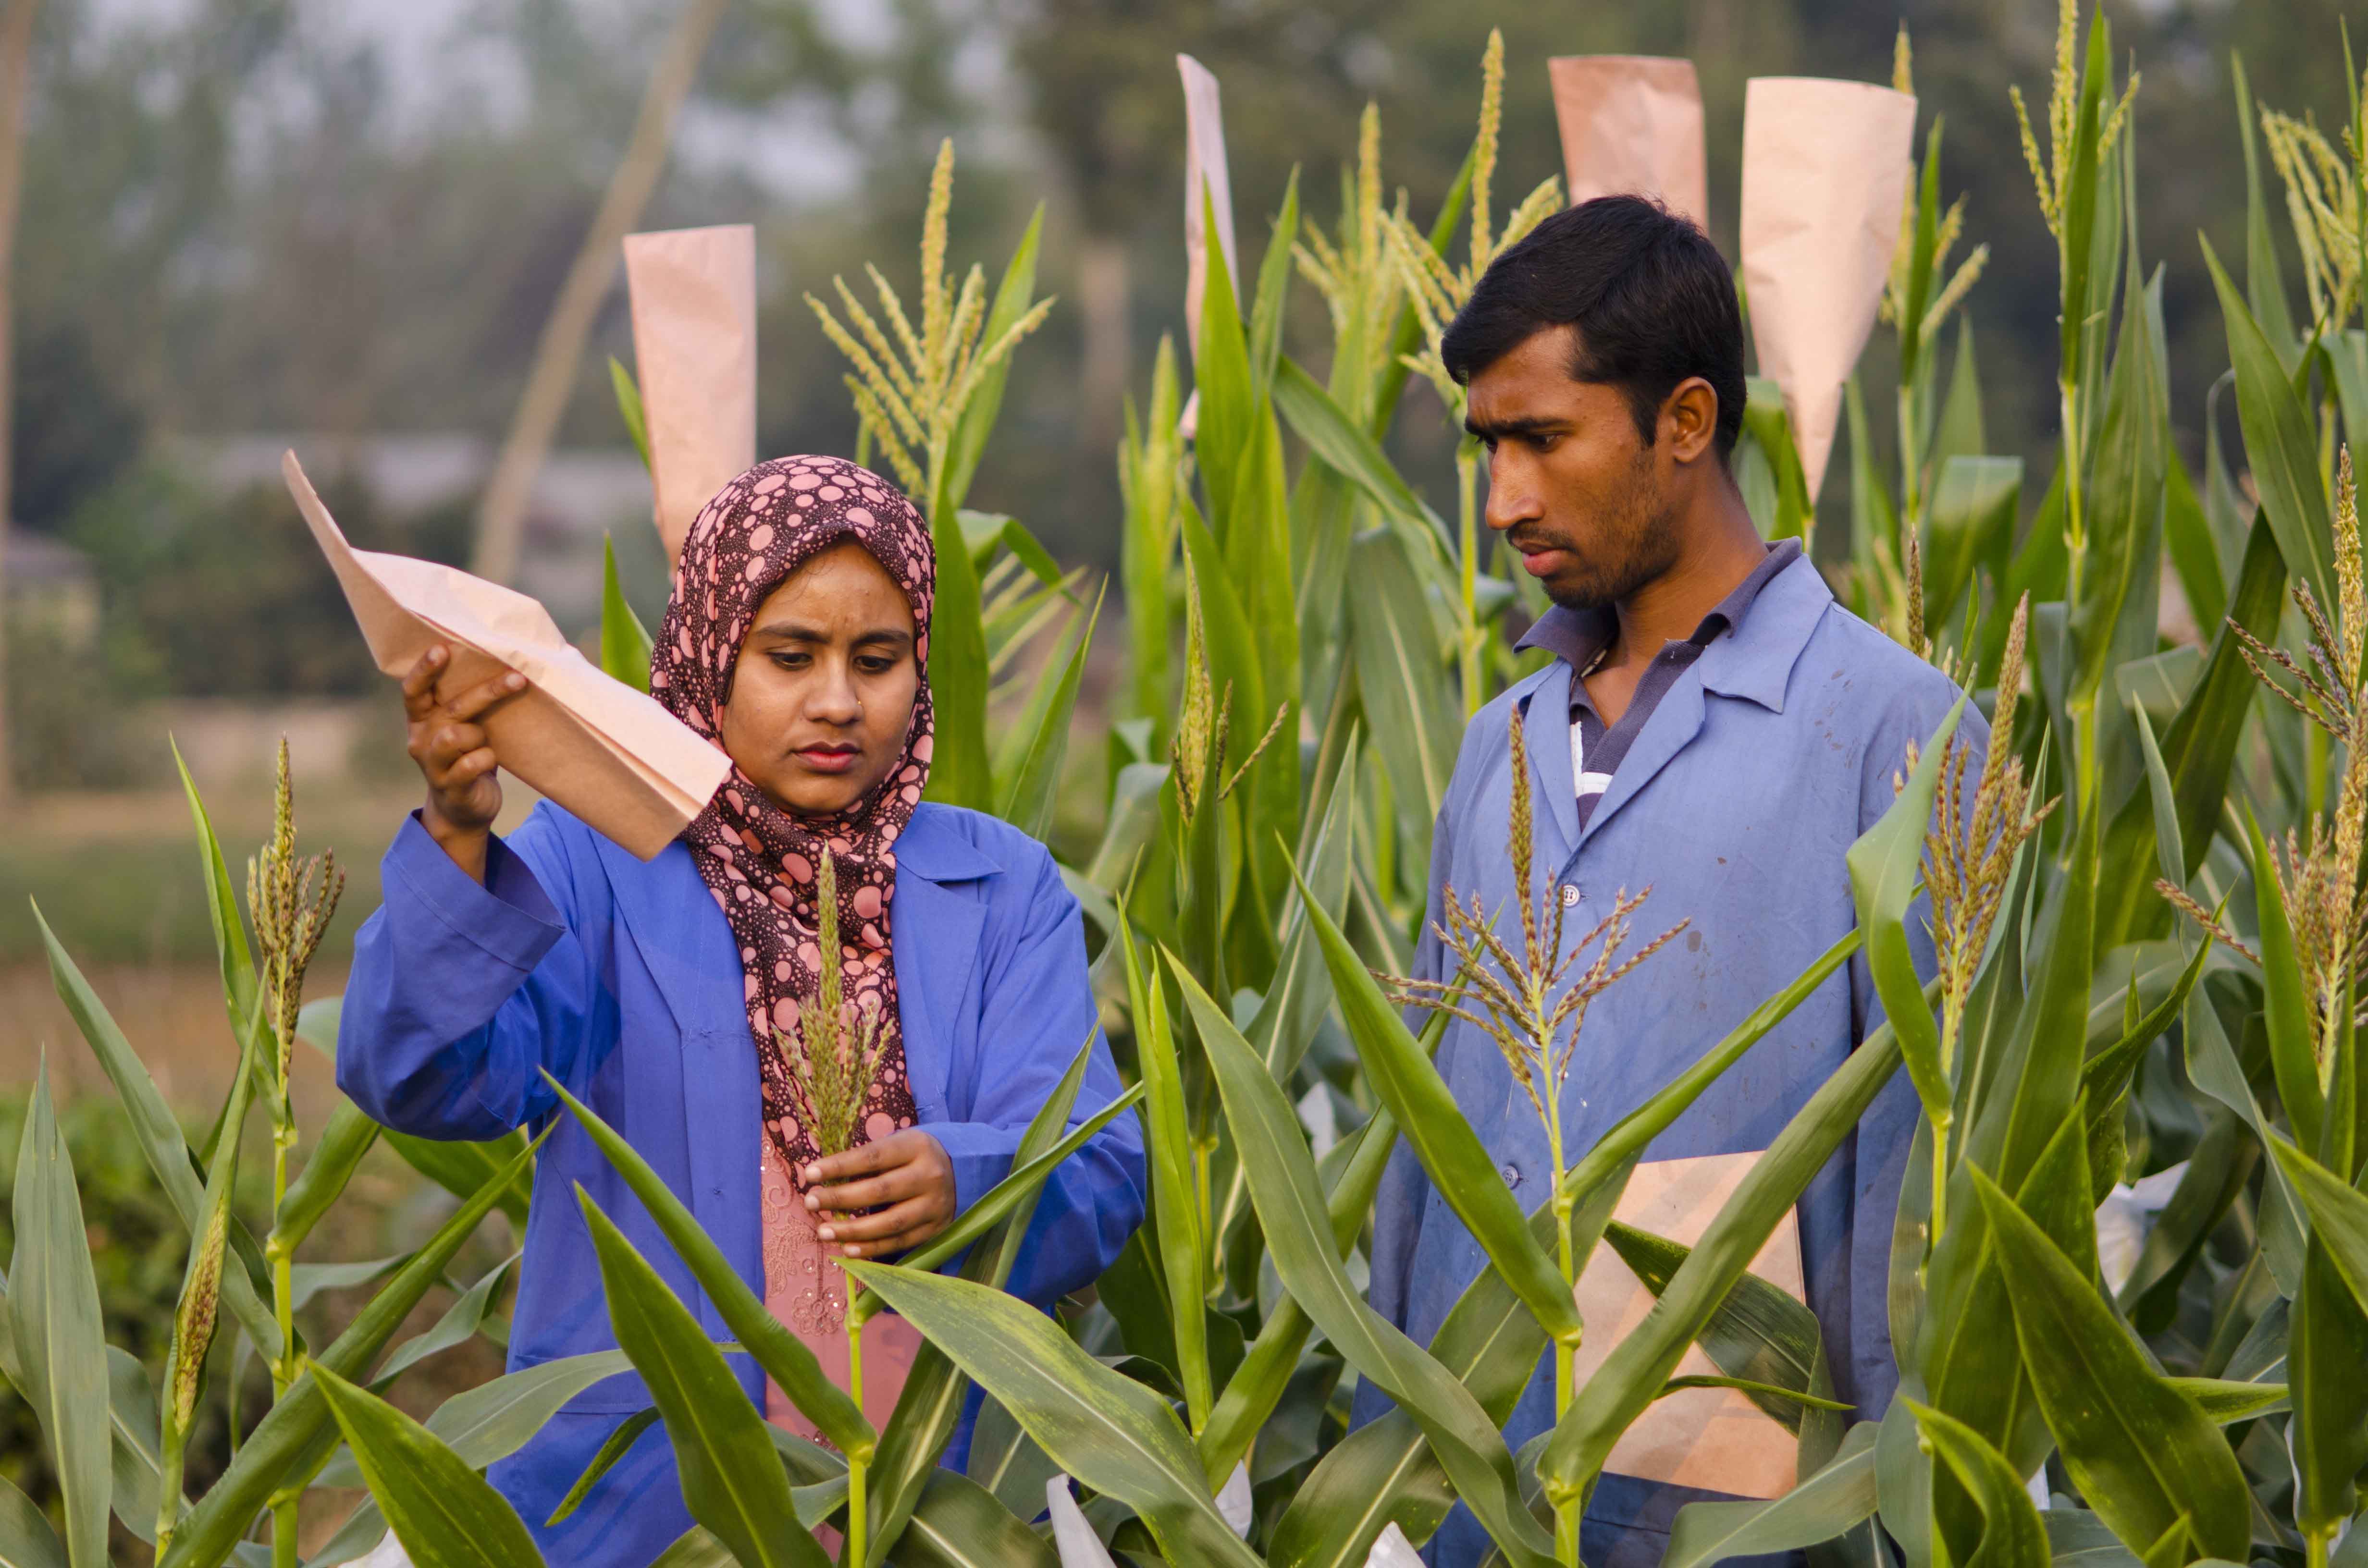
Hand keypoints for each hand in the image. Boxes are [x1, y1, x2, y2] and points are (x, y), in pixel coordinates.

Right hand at [403, 643, 525, 873]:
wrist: (462, 809)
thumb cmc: (468, 756)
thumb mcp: (466, 726)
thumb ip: (468, 703)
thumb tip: (503, 664)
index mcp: (422, 719)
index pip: (414, 690)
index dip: (425, 669)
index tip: (443, 648)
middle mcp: (421, 739)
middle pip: (450, 708)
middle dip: (486, 692)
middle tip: (518, 678)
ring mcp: (432, 765)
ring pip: (454, 736)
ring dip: (479, 735)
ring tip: (487, 742)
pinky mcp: (449, 787)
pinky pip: (469, 765)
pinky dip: (485, 759)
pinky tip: (489, 761)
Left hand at [803, 1130, 955, 1259]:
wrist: (961, 1171)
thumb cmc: (914, 1157)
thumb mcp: (898, 1146)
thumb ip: (867, 1160)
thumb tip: (821, 1178)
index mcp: (916, 1146)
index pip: (872, 1157)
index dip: (839, 1166)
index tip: (810, 1173)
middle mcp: (929, 1175)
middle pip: (880, 1190)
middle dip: (840, 1198)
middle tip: (811, 1202)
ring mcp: (935, 1205)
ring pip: (890, 1222)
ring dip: (852, 1230)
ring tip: (823, 1232)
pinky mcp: (935, 1229)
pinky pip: (900, 1243)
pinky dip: (872, 1248)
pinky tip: (848, 1249)